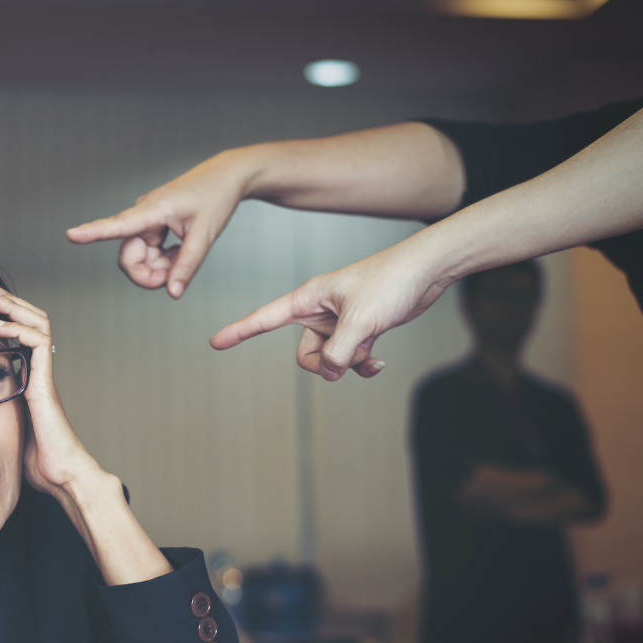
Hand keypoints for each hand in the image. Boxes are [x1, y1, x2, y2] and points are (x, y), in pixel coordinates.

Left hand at [0, 278, 104, 498]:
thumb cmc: (37, 460)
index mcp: (31, 376)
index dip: (3, 312)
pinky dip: (16, 330)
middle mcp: (40, 371)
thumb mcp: (5, 428)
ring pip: (36, 323)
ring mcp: (45, 376)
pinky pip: (36, 345)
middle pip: (30, 319)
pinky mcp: (45, 384)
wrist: (61, 476)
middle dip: (5, 298)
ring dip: (10, 305)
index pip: (21, 331)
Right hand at [65, 151, 250, 297]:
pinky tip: (182, 249)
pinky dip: (166, 259)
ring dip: (161, 266)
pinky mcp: (152, 227)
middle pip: (129, 258)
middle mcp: (143, 215)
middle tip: (176, 277)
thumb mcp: (205, 234)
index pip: (118, 225)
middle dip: (149, 273)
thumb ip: (187, 265)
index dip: (93, 232)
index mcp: (153, 209)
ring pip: (141, 259)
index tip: (71, 235)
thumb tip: (172, 292)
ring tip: (185, 254)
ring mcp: (146, 222)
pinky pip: (150, 253)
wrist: (225, 177)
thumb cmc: (215, 197)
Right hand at [210, 238, 446, 379]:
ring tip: (371, 354)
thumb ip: (338, 352)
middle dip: (325, 364)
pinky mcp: (359, 328)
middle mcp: (319, 310)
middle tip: (349, 358)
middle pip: (304, 354)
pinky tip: (378, 360)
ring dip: (349, 364)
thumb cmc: (390, 280)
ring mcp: (339, 321)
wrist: (426, 269)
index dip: (239, 332)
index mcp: (308, 298)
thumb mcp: (360, 321)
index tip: (216, 343)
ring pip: (329, 358)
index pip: (264, 319)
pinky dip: (362, 363)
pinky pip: (349, 357)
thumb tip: (329, 372)